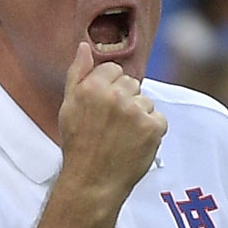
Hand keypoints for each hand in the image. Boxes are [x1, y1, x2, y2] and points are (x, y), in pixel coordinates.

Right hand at [57, 42, 165, 204]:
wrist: (92, 180)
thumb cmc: (78, 144)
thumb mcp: (69, 106)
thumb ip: (78, 73)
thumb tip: (84, 47)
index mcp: (92, 86)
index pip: (114, 69)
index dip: (109, 88)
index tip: (103, 107)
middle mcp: (115, 96)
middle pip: (131, 83)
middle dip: (125, 99)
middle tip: (111, 124)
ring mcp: (136, 111)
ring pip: (146, 101)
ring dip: (138, 115)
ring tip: (122, 135)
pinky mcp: (153, 127)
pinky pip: (159, 118)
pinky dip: (151, 130)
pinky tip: (134, 142)